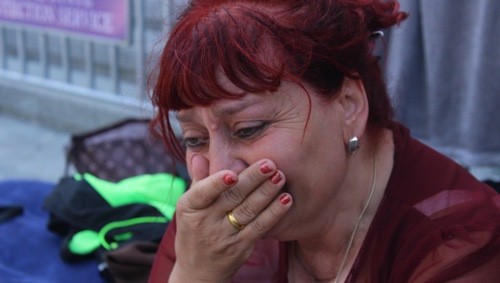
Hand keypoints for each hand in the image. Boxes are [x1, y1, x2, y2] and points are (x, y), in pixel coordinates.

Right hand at [169, 155, 291, 281]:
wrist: (198, 271)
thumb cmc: (194, 231)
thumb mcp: (189, 208)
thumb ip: (199, 181)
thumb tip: (201, 157)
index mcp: (190, 207)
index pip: (203, 193)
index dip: (217, 184)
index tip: (232, 173)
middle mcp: (206, 222)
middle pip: (232, 198)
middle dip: (252, 179)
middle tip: (269, 163)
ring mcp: (225, 235)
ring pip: (248, 211)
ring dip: (267, 193)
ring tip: (280, 176)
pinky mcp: (242, 246)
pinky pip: (260, 227)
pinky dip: (274, 213)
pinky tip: (286, 200)